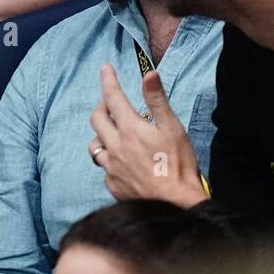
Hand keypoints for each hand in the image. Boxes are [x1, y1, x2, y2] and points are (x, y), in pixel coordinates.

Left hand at [89, 65, 207, 206]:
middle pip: (96, 119)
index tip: (105, 69)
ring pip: (95, 144)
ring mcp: (110, 166)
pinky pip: (105, 167)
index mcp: (130, 129)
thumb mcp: (172, 128)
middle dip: (102, 107)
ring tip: (116, 135)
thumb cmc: (178, 164)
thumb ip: (157, 100)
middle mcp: (114, 146)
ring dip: (103, 135)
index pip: (112, 97)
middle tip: (112, 104)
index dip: (108, 80)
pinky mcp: (112, 184)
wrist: (176, 204)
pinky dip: (112, 160)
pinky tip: (124, 162)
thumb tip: (148, 73)